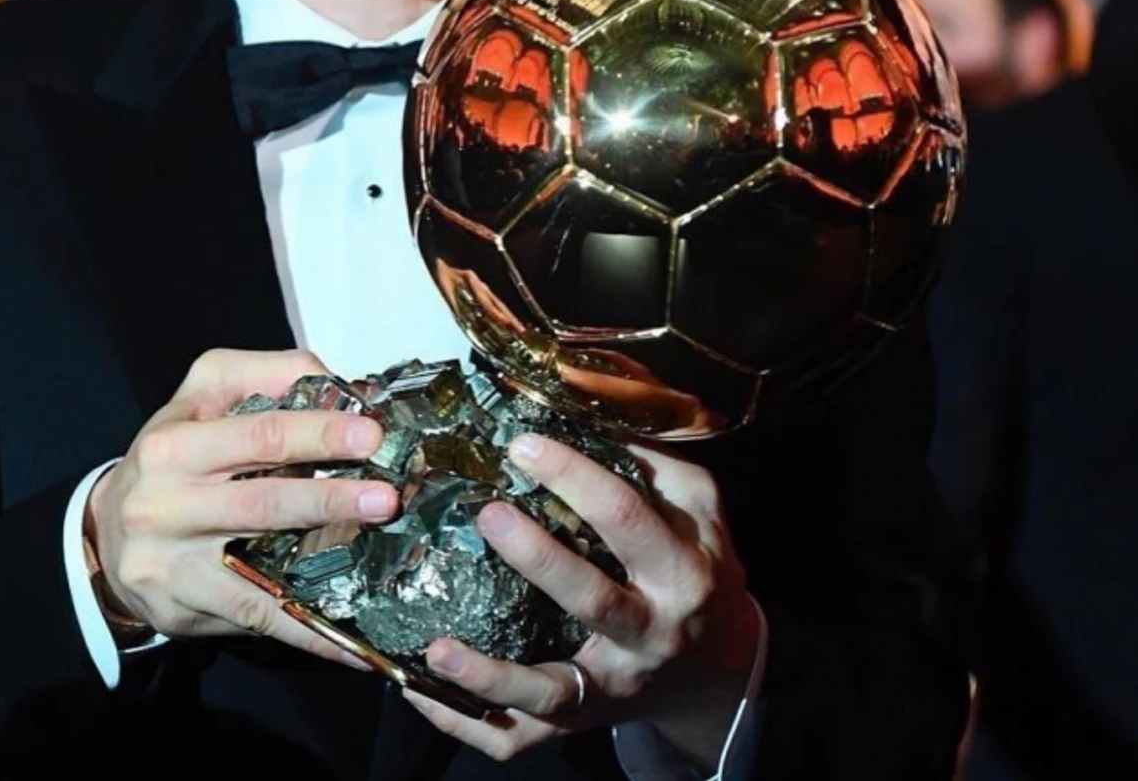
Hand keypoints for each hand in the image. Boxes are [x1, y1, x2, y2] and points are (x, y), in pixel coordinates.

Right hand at [87, 348, 398, 666]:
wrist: (106, 530)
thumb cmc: (176, 453)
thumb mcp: (207, 396)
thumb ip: (269, 378)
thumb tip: (343, 390)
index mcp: (176, 437)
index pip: (258, 431)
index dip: (318, 432)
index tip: (371, 434)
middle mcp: (164, 497)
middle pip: (260, 498)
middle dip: (328, 496)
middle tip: (384, 497)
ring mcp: (169, 557)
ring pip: (256, 561)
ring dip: (322, 558)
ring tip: (376, 550)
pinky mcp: (180, 604)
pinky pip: (254, 615)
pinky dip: (305, 630)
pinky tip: (349, 640)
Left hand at [405, 435, 760, 766]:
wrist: (719, 668)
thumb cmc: (696, 564)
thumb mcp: (698, 509)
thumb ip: (652, 463)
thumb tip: (585, 402)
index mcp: (681, 571)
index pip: (627, 518)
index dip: (575, 476)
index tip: (522, 444)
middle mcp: (649, 633)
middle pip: (592, 599)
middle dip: (538, 559)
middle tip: (487, 514)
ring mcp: (611, 686)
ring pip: (550, 691)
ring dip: (491, 675)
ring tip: (437, 646)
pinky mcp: (580, 723)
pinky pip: (520, 738)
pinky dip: (470, 723)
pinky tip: (421, 690)